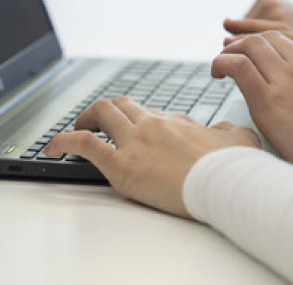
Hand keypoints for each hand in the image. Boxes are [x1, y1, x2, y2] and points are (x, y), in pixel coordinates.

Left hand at [43, 97, 260, 217]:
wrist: (226, 185)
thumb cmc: (235, 168)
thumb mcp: (241, 139)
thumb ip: (230, 130)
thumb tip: (227, 128)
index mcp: (177, 121)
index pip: (151, 115)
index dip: (141, 125)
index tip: (138, 137)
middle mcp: (153, 125)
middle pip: (121, 106)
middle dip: (106, 112)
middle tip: (98, 123)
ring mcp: (135, 142)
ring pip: (100, 114)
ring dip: (84, 119)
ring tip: (74, 129)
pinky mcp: (121, 164)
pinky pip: (83, 143)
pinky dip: (62, 141)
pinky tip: (51, 148)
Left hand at [212, 31, 292, 167]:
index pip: (289, 46)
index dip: (271, 54)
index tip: (260, 67)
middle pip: (267, 40)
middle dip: (246, 45)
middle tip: (232, 60)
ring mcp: (286, 78)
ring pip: (250, 46)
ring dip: (231, 50)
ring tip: (220, 66)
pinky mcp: (267, 98)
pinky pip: (237, 66)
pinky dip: (222, 63)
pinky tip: (217, 73)